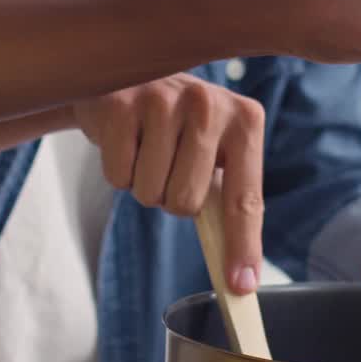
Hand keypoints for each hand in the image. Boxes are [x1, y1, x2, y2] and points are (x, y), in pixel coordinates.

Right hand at [74, 72, 264, 293]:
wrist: (125, 76)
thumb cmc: (176, 128)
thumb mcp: (212, 151)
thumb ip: (226, 202)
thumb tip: (239, 277)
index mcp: (244, 121)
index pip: (245, 199)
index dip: (243, 246)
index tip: (240, 285)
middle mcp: (209, 104)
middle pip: (185, 204)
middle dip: (170, 198)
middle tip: (167, 166)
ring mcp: (163, 99)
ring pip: (149, 191)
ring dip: (142, 183)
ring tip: (145, 148)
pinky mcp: (120, 102)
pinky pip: (117, 176)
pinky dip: (116, 169)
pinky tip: (124, 138)